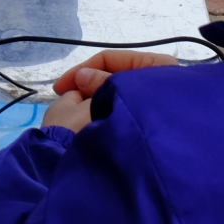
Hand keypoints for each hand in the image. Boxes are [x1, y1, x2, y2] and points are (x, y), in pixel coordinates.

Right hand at [41, 50, 177, 132]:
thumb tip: (83, 77)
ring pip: (119, 92)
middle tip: (66, 98)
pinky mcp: (155, 121)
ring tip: (76, 112)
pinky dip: (109, 111)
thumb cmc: (140, 122)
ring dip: (97, 98)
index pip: (111, 58)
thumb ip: (98, 81)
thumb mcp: (113, 94)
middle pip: (115, 75)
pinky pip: (126, 108)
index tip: (60, 88)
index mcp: (157, 66)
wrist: (163, 165)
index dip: (83, 69)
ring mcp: (159, 102)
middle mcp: (161, 80)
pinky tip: (93, 122)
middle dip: (89, 84)